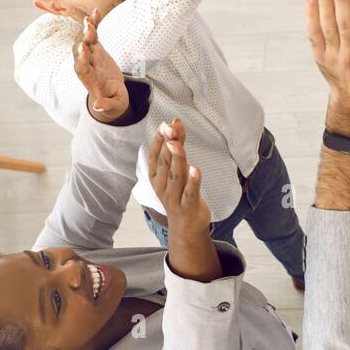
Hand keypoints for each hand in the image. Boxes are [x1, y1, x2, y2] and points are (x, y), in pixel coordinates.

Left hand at [73, 9, 127, 122]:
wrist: (111, 95)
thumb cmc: (113, 102)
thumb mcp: (113, 106)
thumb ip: (106, 106)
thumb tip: (99, 107)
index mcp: (90, 80)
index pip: (82, 68)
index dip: (82, 58)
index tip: (83, 49)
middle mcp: (87, 66)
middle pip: (81, 52)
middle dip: (83, 39)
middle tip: (88, 27)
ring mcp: (90, 57)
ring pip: (85, 41)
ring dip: (87, 30)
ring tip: (90, 19)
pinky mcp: (96, 50)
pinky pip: (93, 36)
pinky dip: (94, 25)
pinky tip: (96, 13)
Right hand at [148, 118, 211, 234]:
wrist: (185, 227)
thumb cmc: (179, 194)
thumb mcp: (176, 169)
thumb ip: (177, 147)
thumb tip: (176, 123)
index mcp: (156, 178)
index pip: (154, 156)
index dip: (158, 140)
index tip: (164, 124)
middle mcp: (162, 187)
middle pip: (164, 163)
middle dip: (167, 144)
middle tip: (170, 127)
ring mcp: (174, 198)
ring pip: (175, 176)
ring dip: (177, 159)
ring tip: (177, 144)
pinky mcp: (188, 206)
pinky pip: (190, 193)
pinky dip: (192, 182)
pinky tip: (195, 169)